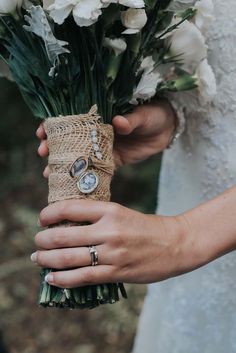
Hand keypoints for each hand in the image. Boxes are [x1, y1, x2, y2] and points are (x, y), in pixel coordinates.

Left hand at [31, 199, 208, 288]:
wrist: (175, 243)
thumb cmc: (147, 228)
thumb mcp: (122, 213)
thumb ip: (98, 218)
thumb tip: (69, 225)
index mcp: (110, 210)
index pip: (69, 208)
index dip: (49, 214)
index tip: (42, 219)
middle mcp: (109, 230)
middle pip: (63, 235)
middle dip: (43, 240)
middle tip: (37, 242)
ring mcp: (112, 253)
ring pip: (68, 258)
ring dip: (47, 260)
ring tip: (38, 259)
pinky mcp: (117, 272)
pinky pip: (83, 277)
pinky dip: (63, 279)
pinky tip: (52, 278)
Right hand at [36, 100, 175, 176]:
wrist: (169, 129)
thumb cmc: (154, 113)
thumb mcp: (143, 114)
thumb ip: (131, 119)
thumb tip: (118, 122)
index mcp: (100, 114)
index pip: (72, 118)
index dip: (55, 124)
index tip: (42, 130)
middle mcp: (97, 131)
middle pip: (69, 139)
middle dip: (53, 146)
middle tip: (43, 152)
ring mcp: (103, 147)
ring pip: (78, 156)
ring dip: (63, 164)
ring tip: (48, 173)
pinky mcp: (113, 161)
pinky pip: (95, 169)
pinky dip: (83, 176)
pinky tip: (71, 184)